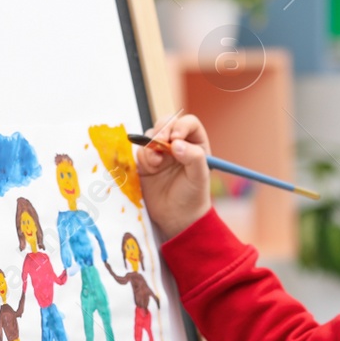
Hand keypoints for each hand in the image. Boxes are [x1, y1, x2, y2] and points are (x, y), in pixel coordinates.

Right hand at [137, 112, 212, 238]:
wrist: (176, 217)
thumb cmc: (193, 197)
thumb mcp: (199, 177)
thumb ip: (193, 157)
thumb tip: (176, 143)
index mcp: (196, 144)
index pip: (188, 123)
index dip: (180, 125)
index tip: (175, 138)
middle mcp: (178, 144)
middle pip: (166, 123)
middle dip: (161, 130)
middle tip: (160, 143)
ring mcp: (161, 152)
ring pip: (150, 135)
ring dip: (151, 145)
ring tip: (156, 163)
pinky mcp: (146, 162)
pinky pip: (140, 149)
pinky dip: (143, 155)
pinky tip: (151, 168)